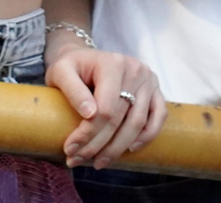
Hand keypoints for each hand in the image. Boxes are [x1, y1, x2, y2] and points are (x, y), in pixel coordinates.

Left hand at [46, 45, 165, 169]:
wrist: (86, 58)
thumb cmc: (72, 66)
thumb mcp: (61, 71)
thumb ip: (72, 90)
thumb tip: (89, 114)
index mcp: (112, 63)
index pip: (105, 108)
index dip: (88, 133)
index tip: (70, 148)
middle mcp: (135, 69)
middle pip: (120, 118)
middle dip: (99, 145)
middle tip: (78, 160)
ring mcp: (148, 80)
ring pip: (138, 122)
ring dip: (118, 148)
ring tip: (100, 162)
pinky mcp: (156, 90)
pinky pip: (159, 116)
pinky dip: (147, 135)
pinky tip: (130, 149)